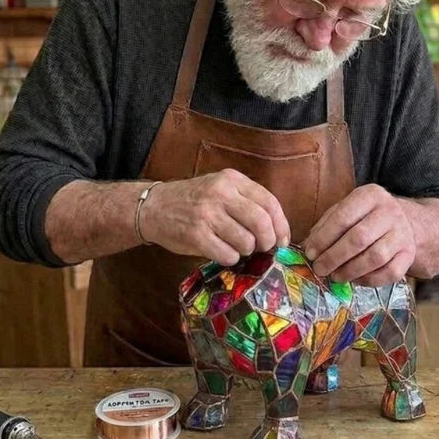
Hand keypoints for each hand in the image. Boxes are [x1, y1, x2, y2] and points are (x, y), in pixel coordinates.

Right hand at [140, 170, 289, 265]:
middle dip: (268, 241)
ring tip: (236, 247)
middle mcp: (220, 194)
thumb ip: (247, 201)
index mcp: (231, 180)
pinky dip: (230, 258)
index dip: (281, 225)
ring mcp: (207, 214)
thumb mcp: (220, 188)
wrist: (154, 207)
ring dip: (246, 251)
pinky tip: (222, 252)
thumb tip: (278, 230)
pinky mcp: (196, 235)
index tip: (283, 240)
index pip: (269, 202)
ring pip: (246, 242)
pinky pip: (227, 255)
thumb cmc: (194, 200)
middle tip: (263, 248)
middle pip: (261, 223)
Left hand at [302, 184, 415, 285]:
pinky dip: (369, 280)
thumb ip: (325, 226)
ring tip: (335, 276)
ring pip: (375, 257)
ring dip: (350, 271)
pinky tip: (355, 279)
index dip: (324, 238)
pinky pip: (389, 273)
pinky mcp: (409, 254)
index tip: (310, 253)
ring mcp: (403, 233)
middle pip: (359, 238)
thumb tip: (307, 247)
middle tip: (319, 269)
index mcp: (370, 195)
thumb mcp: (346, 211)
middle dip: (334, 257)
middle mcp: (390, 211)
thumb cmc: (365, 217)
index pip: (343, 217)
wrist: (406, 223)